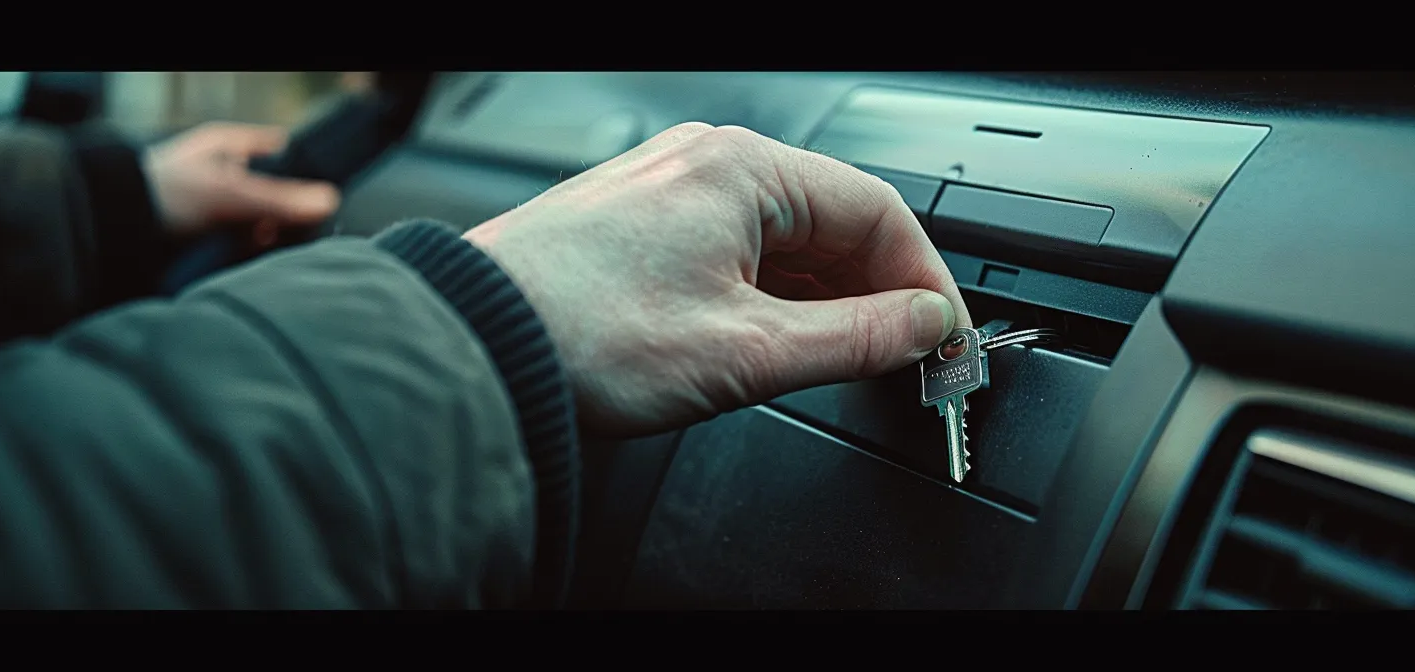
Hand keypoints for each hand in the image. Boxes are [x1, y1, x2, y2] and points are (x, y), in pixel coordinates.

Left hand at [143, 122, 340, 247]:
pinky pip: (236, 241)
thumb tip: (328, 202)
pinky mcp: (200, 232)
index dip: (299, 174)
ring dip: (260, 236)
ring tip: (256, 246)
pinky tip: (240, 256)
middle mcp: (222, 171)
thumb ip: (281, 201)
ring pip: (255, 220)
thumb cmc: (162, 193)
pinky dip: (242, 249)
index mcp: (228, 146)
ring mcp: (211, 202)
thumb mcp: (230, 195)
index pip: (280, 153)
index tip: (312, 198)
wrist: (109, 227)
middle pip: (271, 193)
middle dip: (279, 216)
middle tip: (278, 230)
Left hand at [465, 123, 972, 437]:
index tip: (945, 336)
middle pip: (833, 221)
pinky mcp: (642, 225)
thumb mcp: (746, 350)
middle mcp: (706, 162)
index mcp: (742, 168)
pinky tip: (784, 341)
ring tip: (847, 361)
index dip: (926, 279)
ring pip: (785, 239)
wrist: (469, 348)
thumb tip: (923, 326)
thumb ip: (855, 338)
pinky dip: (776, 295)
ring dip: (828, 298)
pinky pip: (738, 249)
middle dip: (878, 291)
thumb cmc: (580, 333)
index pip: (877, 211)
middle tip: (907, 357)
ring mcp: (670, 190)